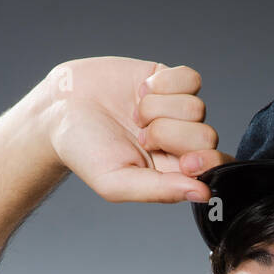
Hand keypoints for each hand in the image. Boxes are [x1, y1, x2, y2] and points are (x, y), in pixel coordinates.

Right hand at [44, 56, 234, 203]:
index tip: (184, 163)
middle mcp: (181, 142)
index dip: (205, 163)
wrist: (60, 110)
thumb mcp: (116, 182)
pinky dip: (164, 85)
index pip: (213, 170)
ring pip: (197, 107)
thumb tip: (204, 194)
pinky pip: (190, 79)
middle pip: (207, 136)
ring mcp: (177, 110)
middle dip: (170, 135)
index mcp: (174, 172)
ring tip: (134, 117)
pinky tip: (140, 92)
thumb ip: (160, 190)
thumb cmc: (85, 153)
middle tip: (141, 137)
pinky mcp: (170, 81)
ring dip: (158, 110)